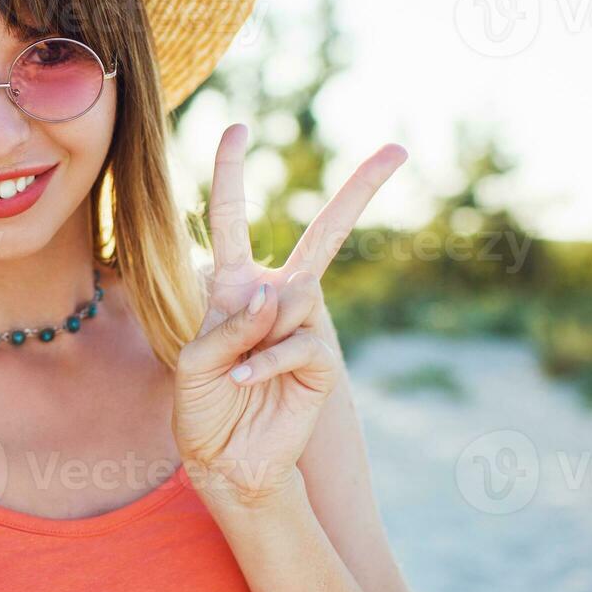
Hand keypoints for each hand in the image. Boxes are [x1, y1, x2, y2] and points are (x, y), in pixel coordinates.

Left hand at [173, 123, 406, 507]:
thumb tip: (280, 296)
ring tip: (239, 370)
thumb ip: (229, 325)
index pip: (230, 221)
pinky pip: (300, 341)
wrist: (225, 462)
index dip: (229, 175)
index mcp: (233, 288)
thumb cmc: (202, 409)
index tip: (236, 129)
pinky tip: (247, 380)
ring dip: (259, 331)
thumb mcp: (194, 361)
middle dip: (360, 192)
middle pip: (324, 235)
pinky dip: (267, 361)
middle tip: (397, 151)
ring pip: (296, 296)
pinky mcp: (322, 362)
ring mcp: (302, 328)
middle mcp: (274, 299)